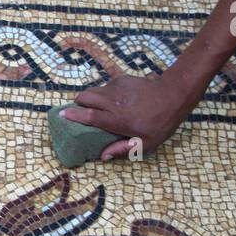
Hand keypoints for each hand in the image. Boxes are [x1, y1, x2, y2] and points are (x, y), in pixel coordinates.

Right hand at [60, 73, 200, 160]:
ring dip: (91, 98)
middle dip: (78, 103)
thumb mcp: (146, 143)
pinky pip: (106, 86)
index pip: (88, 116)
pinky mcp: (122, 79)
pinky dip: (105, 92)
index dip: (73, 115)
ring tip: (97, 106)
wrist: (173, 95)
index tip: (62, 115)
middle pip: (85, 97)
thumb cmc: (161, 122)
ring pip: (94, 90)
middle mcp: (113, 102)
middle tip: (81, 111)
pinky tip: (116, 99)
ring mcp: (117, 88)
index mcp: (117, 119)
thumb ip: (123, 149)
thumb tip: (103, 156)